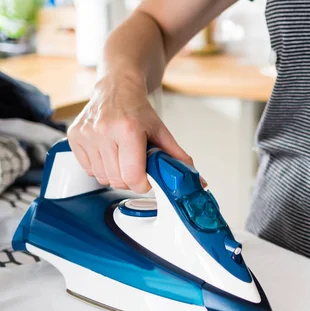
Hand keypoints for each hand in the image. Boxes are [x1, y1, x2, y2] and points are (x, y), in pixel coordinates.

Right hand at [67, 73, 193, 192]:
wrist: (117, 87)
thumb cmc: (138, 110)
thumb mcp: (161, 131)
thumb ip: (177, 157)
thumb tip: (196, 179)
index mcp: (128, 129)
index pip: (132, 176)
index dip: (142, 184)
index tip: (146, 180)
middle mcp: (103, 131)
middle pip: (117, 180)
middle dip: (130, 179)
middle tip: (136, 165)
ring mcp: (87, 134)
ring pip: (102, 177)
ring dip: (114, 174)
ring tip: (122, 156)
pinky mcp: (74, 137)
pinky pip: (88, 169)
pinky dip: (100, 168)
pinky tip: (108, 153)